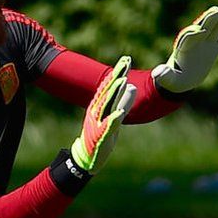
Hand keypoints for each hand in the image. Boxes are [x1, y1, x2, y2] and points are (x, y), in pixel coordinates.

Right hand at [71, 55, 135, 173]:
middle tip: (126, 62)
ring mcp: (98, 122)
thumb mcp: (115, 116)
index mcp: (100, 105)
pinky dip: (113, 119)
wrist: (87, 158)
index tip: (126, 60)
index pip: (110, 86)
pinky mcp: (100, 135)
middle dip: (117, 76)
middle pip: (108, 91)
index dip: (118, 73)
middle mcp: (97, 110)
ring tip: (123, 80)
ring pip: (107, 105)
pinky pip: (107, 126)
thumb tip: (131, 85)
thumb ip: (123, 101)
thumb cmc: (101, 135)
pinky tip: (120, 113)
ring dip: (115, 93)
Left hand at [154, 5, 217, 92]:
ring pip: (216, 28)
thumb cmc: (174, 80)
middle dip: (209, 19)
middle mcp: (195, 41)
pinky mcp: (215, 46)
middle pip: (203, 27)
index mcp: (183, 48)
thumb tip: (158, 73)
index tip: (201, 30)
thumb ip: (164, 76)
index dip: (193, 33)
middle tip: (217, 11)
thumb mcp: (168, 79)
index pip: (188, 38)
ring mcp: (206, 42)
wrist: (183, 79)